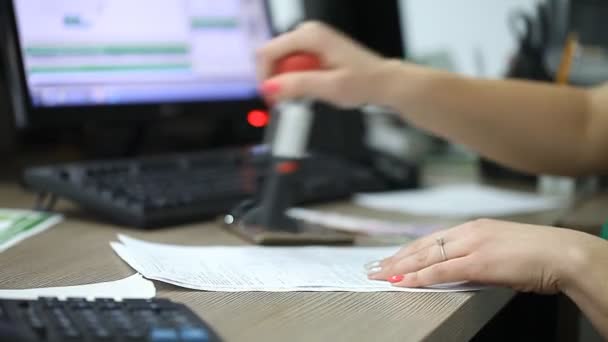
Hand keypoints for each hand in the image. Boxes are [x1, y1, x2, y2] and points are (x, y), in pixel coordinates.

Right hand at [256, 21, 393, 107]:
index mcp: (310, 36)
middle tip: (287, 102)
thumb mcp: (330, 88)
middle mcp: (307, 34)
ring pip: (280, 64)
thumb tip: (270, 87)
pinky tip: (310, 89)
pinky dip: (295, 81)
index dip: (264, 77)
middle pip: (272, 58)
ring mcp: (309, 42)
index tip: (270, 98)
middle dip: (275, 81)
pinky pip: (291, 66)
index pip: (268, 53)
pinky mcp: (312, 51)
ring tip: (305, 96)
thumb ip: (298, 86)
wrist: (381, 82)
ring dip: (286, 83)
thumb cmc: (363, 82)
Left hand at [367, 219, 596, 293]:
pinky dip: (420, 276)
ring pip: (426, 256)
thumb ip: (477, 256)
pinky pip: (441, 269)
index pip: (431, 238)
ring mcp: (473, 245)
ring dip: (400, 267)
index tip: (391, 258)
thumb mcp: (500, 250)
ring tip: (381, 274)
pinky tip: (404, 281)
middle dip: (396, 257)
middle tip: (375, 266)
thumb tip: (460, 268)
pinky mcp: (479, 261)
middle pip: (423, 245)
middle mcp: (469, 232)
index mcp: (473, 227)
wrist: (562, 254)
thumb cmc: (537, 254)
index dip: (408, 250)